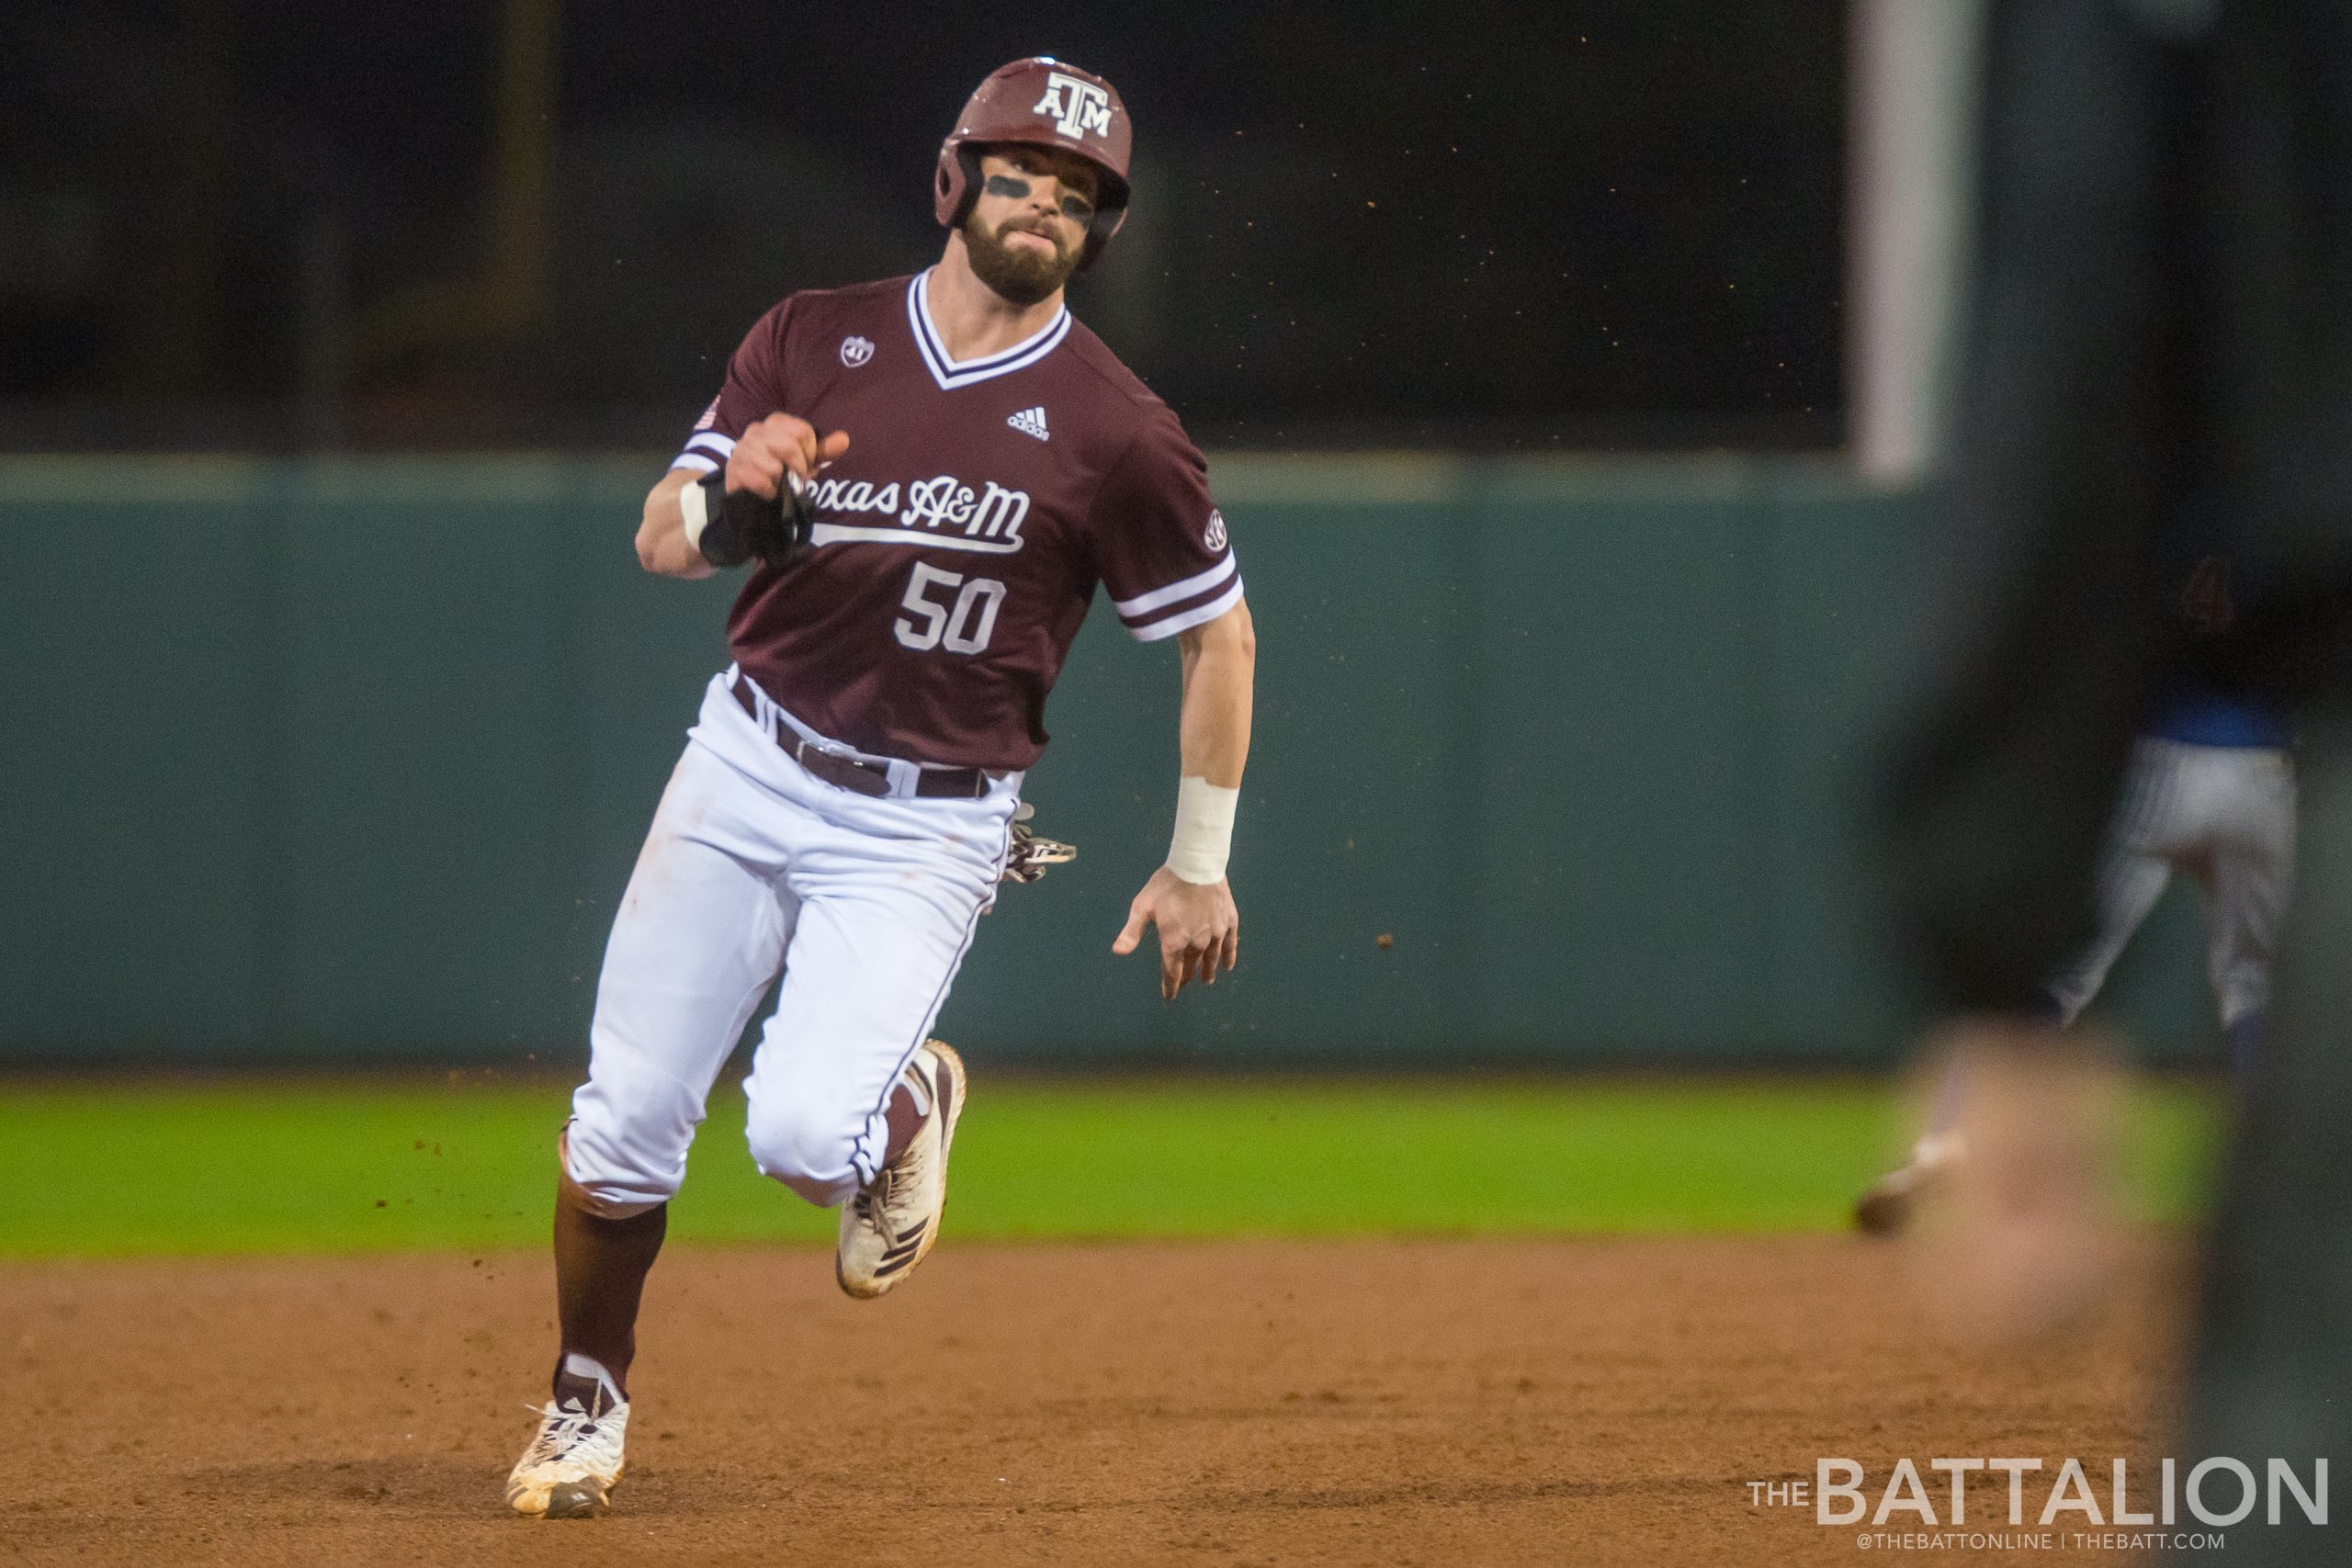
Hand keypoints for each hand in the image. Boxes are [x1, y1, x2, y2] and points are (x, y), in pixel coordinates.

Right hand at [727, 413, 848, 498]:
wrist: (752, 494)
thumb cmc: (782, 472)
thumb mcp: (806, 460)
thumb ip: (824, 450)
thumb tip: (844, 439)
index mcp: (775, 422)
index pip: (802, 431)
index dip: (809, 453)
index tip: (805, 464)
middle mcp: (756, 430)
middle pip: (790, 446)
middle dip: (798, 468)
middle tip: (794, 477)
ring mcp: (742, 449)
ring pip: (775, 467)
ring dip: (781, 482)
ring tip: (777, 482)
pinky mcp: (734, 470)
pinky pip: (761, 482)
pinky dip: (769, 492)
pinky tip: (766, 490)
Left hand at [1112, 867, 1238, 999]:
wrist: (1197, 864)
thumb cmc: (1166, 885)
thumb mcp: (1142, 906)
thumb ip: (1132, 931)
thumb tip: (1118, 951)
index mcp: (1174, 942)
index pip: (1172, 972)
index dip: (1170, 986)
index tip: (1169, 996)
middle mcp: (1197, 943)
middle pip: (1191, 965)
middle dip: (1186, 976)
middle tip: (1185, 983)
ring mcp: (1216, 933)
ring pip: (1211, 958)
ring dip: (1208, 970)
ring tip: (1207, 980)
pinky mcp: (1229, 921)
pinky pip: (1230, 945)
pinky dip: (1228, 957)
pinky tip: (1228, 966)